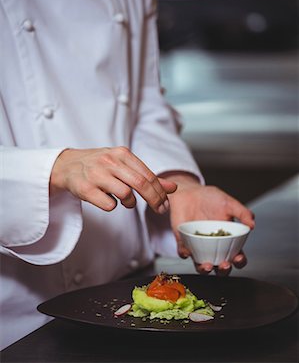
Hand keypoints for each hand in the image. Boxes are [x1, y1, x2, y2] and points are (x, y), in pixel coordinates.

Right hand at [50, 147, 176, 212]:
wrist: (67, 165)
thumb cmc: (100, 165)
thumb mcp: (123, 165)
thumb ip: (147, 176)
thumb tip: (172, 187)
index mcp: (122, 153)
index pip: (148, 175)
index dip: (160, 191)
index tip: (165, 203)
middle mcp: (110, 161)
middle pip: (141, 184)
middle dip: (154, 199)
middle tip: (159, 209)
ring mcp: (97, 175)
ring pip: (125, 194)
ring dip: (130, 202)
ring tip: (125, 200)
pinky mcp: (86, 189)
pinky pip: (109, 204)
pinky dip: (112, 205)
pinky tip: (107, 199)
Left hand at [162, 172, 254, 275]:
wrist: (190, 192)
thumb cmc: (211, 198)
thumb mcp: (229, 203)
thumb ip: (242, 212)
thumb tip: (252, 224)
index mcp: (227, 239)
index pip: (236, 256)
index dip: (239, 261)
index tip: (238, 258)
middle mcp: (213, 246)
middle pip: (219, 266)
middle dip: (223, 270)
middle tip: (224, 264)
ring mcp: (198, 246)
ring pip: (201, 265)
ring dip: (204, 269)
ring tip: (206, 265)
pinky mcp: (184, 242)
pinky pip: (184, 252)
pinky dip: (185, 253)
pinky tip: (187, 251)